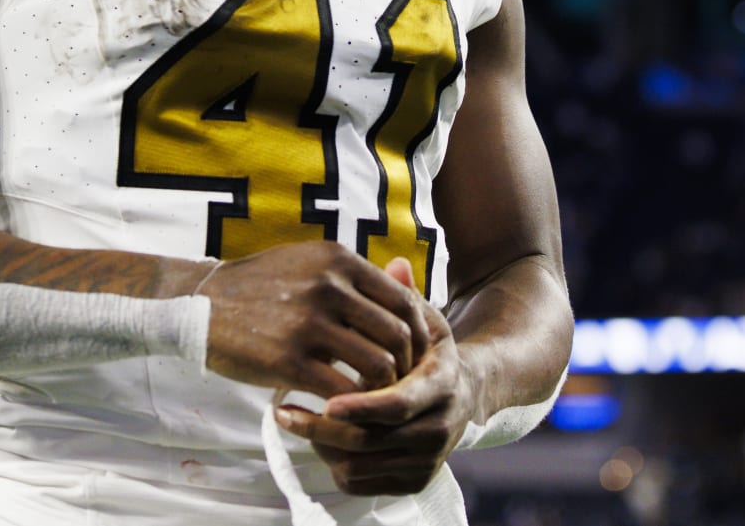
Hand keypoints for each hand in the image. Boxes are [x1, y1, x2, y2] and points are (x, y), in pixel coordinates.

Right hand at [197, 241, 432, 400]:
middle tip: (398, 384)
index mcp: (338, 260)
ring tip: (373, 400)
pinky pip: (342, 393)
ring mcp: (310, 324)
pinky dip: (351, 407)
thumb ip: (350, 274)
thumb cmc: (258, 285)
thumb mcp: (306, 260)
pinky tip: (344, 411)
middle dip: (406, 366)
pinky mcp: (289, 361)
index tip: (414, 354)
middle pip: (398, 336)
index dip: (418, 333)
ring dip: (383, 390)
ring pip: (378, 367)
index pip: (403, 300)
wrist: (200, 303)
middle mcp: (329, 287)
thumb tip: (401, 288)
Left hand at [275, 258, 473, 496]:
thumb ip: (403, 298)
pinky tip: (308, 437)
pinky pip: (360, 482)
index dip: (361, 404)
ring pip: (360, 465)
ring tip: (287, 418)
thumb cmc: (426, 349)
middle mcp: (440, 428)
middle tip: (283, 413)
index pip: (399, 403)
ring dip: (319, 445)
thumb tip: (395, 262)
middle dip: (324, 429)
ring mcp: (426, 458)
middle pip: (373, 441)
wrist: (461, 392)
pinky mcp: (411, 479)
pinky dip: (330, 464)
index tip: (323, 399)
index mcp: (443, 385)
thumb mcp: (422, 321)